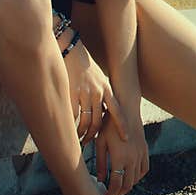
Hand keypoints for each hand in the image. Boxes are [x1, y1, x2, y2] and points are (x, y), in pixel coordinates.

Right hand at [60, 31, 127, 145]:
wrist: (72, 52)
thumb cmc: (85, 67)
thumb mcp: (98, 80)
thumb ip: (101, 95)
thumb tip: (103, 112)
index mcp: (107, 89)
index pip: (117, 111)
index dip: (121, 125)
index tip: (125, 137)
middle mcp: (98, 92)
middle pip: (98, 121)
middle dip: (94, 135)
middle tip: (89, 143)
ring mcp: (85, 93)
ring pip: (86, 121)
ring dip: (82, 133)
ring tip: (79, 138)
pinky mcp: (72, 93)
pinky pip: (73, 115)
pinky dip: (72, 124)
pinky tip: (69, 128)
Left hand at [94, 104, 148, 194]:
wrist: (126, 109)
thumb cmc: (108, 124)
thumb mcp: (100, 143)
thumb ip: (100, 163)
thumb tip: (100, 180)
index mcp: (119, 158)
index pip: (115, 185)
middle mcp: (132, 159)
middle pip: (127, 185)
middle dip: (118, 194)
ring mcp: (140, 154)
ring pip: (136, 179)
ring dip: (127, 185)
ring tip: (117, 187)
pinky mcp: (145, 150)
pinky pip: (144, 169)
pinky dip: (137, 176)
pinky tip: (130, 176)